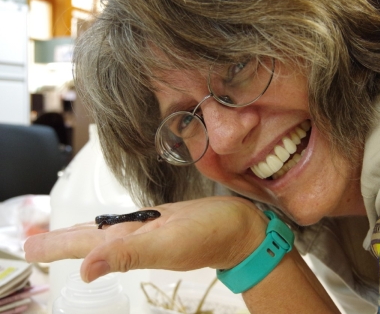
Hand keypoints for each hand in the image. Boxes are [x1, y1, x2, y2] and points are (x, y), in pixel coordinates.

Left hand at [24, 196, 267, 282]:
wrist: (240, 227)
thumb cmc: (210, 234)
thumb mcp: (167, 244)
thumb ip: (127, 255)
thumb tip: (83, 271)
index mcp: (128, 245)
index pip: (81, 246)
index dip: (52, 247)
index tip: (26, 246)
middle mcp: (133, 240)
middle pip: (86, 239)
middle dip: (57, 241)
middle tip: (31, 240)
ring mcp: (146, 231)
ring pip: (103, 232)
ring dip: (77, 234)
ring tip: (56, 235)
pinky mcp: (160, 221)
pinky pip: (125, 224)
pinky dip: (107, 225)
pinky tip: (104, 226)